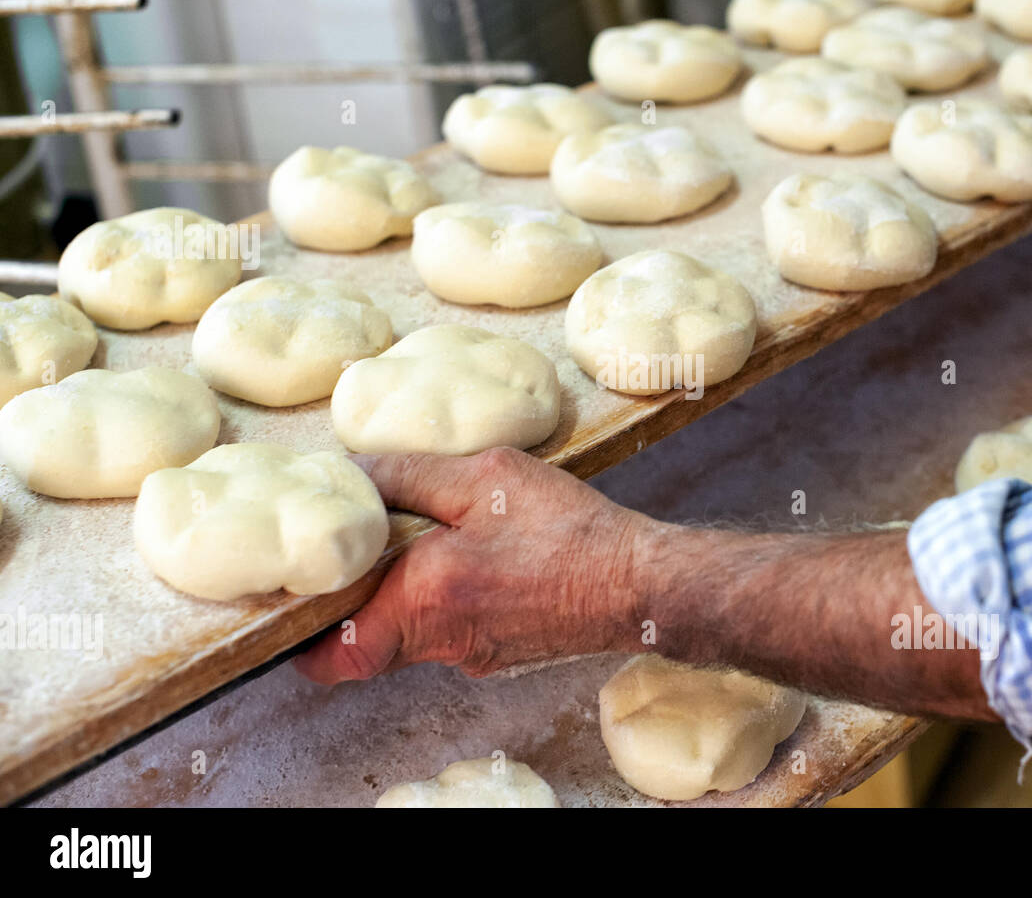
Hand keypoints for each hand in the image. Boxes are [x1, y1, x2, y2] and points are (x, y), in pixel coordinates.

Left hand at [294, 448, 647, 683]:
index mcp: (425, 597)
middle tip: (352, 564)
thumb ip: (410, 475)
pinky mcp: (500, 654)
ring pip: (408, 638)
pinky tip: (476, 559)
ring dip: (400, 599)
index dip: (301, 635)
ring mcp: (472, 655)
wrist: (639, 584)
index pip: (334, 652)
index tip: (293, 601)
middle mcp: (441, 641)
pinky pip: (449, 634)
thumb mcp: (485, 477)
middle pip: (366, 647)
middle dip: (351, 608)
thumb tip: (356, 475)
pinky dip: (444, 603)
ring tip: (422, 545)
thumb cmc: (570, 532)